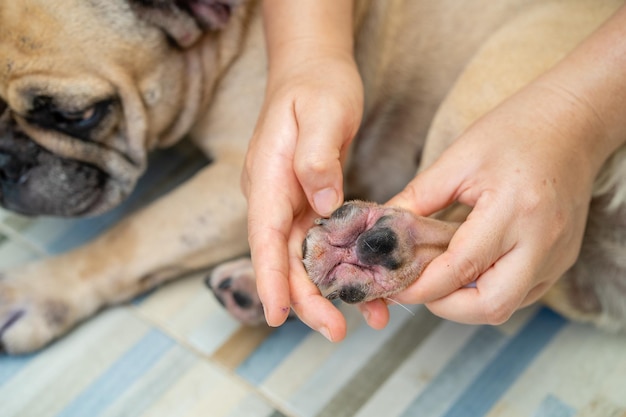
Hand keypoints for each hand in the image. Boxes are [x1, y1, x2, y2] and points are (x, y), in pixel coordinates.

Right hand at [242, 47, 363, 340]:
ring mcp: (291, 201)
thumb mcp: (321, 112)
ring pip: (305, 257)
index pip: (264, 236)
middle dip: (307, 298)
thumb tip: (322, 205)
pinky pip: (325, 242)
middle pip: (284, 258)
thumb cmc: (316, 86)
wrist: (313, 70)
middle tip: (338, 331)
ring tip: (367, 317)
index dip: (270, 278)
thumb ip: (316, 158)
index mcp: (268, 178)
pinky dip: (344, 265)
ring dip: (330, 290)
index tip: (277, 316)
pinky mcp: (310, 201)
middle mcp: (274, 196)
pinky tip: (370, 282)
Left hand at [361, 82, 601, 325]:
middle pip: (491, 306)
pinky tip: (470, 269)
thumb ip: (417, 198)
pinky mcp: (562, 259)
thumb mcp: (457, 159)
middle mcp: (542, 240)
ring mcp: (557, 255)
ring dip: (467, 301)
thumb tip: (384, 229)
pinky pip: (522, 293)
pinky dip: (489, 290)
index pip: (461, 268)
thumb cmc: (514, 131)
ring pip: (507, 306)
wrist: (572, 123)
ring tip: (441, 275)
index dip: (422, 286)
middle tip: (419, 287)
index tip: (394, 287)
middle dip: (447, 307)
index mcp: (513, 210)